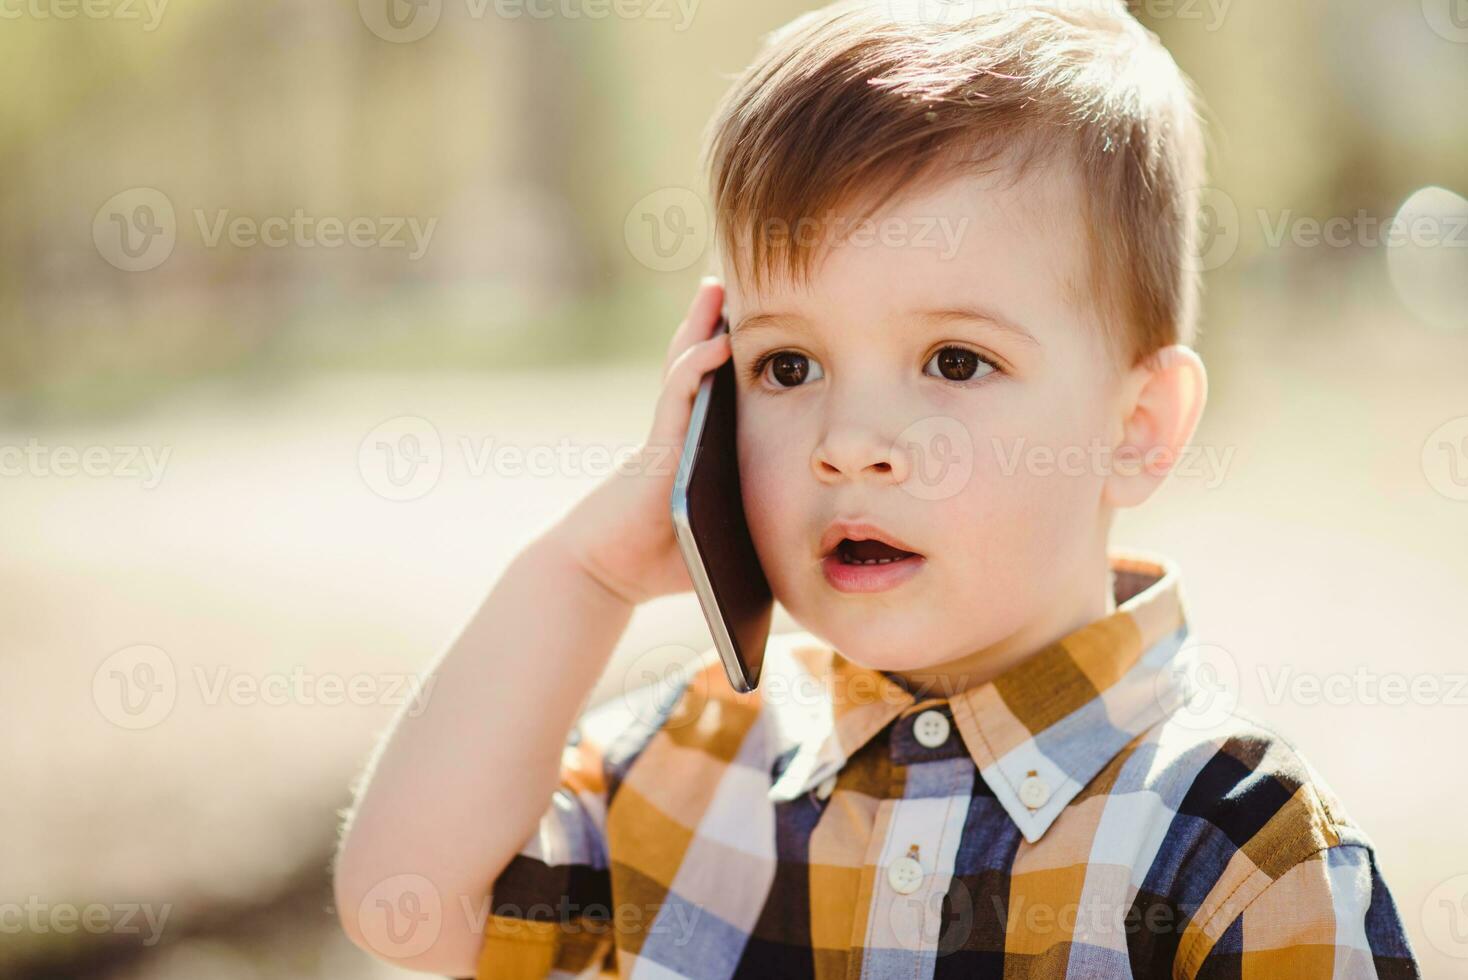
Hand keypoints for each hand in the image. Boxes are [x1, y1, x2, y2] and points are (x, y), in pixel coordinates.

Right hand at [548, 277, 731, 606]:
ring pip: (682, 370)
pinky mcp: (654, 449)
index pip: (708, 392)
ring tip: (716, 288)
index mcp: (687, 450)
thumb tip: (797, 549)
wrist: (601, 574)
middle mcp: (673, 435)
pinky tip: (716, 343)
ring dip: (699, 326)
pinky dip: (695, 367)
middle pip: (693, 368)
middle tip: (727, 284)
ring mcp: (662, 437)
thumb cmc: (653, 564)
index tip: (748, 321)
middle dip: (709, 324)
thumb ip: (746, 533)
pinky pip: (676, 398)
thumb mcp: (716, 541)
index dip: (720, 355)